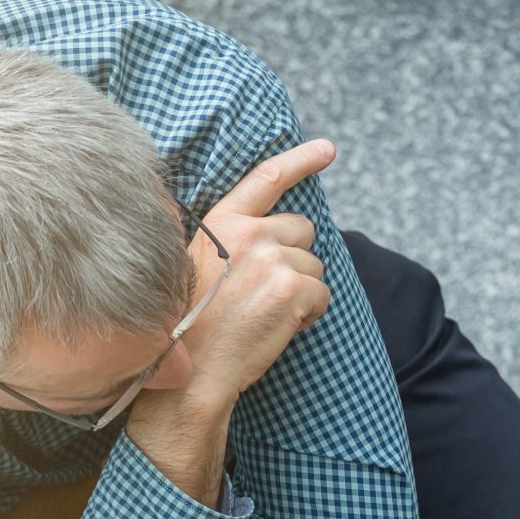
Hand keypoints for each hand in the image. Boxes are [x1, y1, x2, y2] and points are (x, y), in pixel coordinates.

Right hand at [120, 138, 337, 503]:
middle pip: (303, 229)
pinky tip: (278, 327)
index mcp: (222, 222)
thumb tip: (269, 235)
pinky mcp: (292, 288)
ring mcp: (271, 258)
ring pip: (314, 266)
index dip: (302, 159)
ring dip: (301, 291)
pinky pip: (321, 296)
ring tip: (264, 315)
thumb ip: (230, 243)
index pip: (267, 177)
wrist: (191, 368)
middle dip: (296, 258)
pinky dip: (309, 315)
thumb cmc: (191, 325)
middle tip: (266, 292)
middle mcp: (248, 233)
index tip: (328, 149)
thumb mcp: (198, 266)